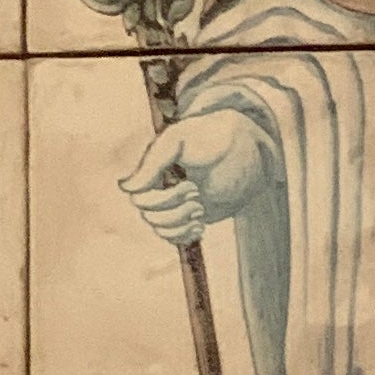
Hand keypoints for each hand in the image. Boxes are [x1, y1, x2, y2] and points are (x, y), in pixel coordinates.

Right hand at [120, 105, 271, 243]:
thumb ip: (152, 163)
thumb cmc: (212, 137)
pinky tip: (200, 225)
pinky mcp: (191, 215)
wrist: (248, 148)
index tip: (191, 184)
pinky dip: (184, 236)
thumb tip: (126, 188)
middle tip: (198, 192)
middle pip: (149, 216)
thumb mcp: (179, 141)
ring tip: (201, 208)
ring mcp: (177, 203)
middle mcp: (161, 186)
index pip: (139, 197)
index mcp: (153, 170)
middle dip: (174, 209)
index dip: (160, 199)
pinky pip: (175, 237)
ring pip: (161, 229)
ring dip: (180, 223)